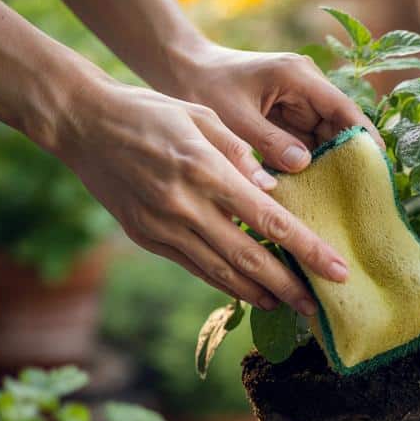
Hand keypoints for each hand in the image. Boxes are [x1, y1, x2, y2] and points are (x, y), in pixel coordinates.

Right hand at [53, 78, 345, 314]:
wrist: (82, 124)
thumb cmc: (150, 112)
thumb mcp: (202, 116)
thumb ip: (240, 153)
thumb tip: (275, 190)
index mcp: (206, 171)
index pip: (270, 221)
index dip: (307, 251)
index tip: (337, 269)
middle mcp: (185, 206)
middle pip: (250, 258)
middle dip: (290, 286)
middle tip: (319, 308)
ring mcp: (163, 227)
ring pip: (221, 272)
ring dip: (259, 293)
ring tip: (289, 305)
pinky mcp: (147, 238)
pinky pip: (194, 267)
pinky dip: (225, 282)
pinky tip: (249, 290)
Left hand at [164, 45, 383, 184]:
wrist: (179, 68)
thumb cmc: (202, 84)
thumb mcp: (233, 116)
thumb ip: (268, 141)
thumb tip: (305, 165)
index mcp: (298, 77)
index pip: (344, 110)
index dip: (364, 139)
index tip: (378, 168)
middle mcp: (305, 88)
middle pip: (340, 127)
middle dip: (349, 159)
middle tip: (360, 196)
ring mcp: (297, 103)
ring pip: (325, 139)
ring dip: (329, 166)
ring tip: (340, 201)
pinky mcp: (286, 117)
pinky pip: (306, 144)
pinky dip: (310, 166)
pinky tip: (314, 192)